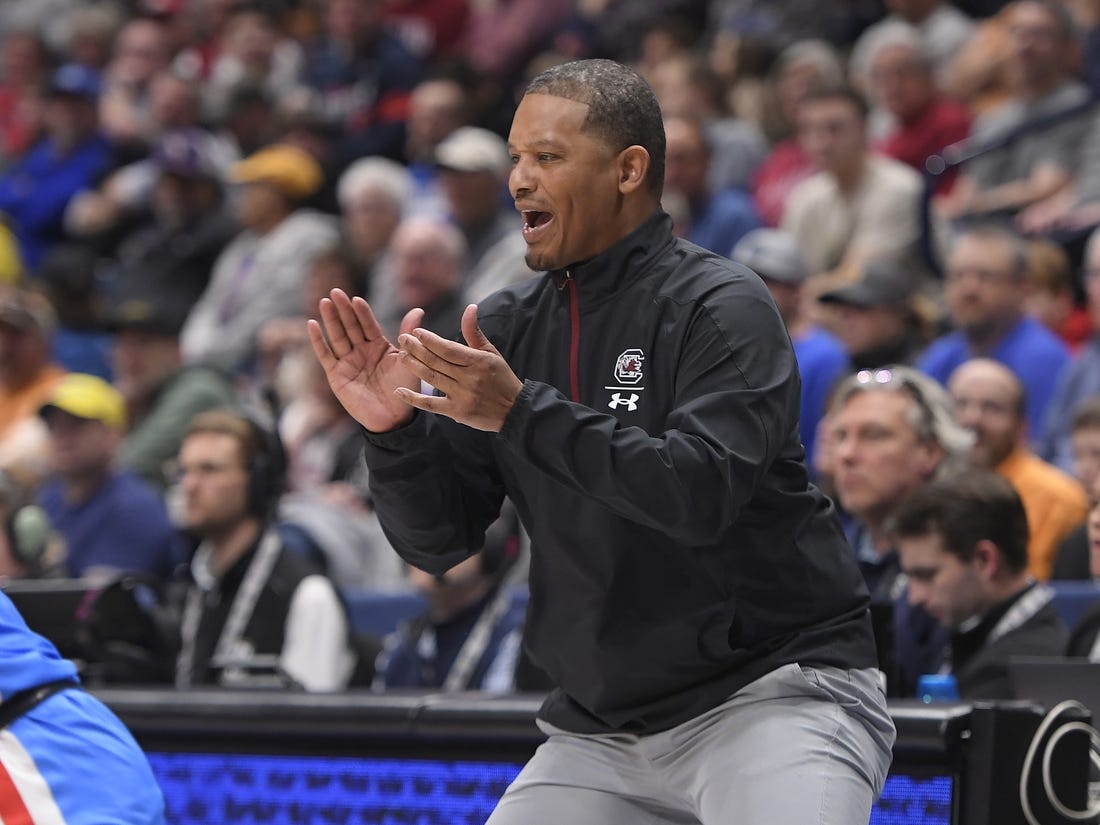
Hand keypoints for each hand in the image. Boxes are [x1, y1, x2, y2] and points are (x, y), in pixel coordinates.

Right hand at [307, 288, 422, 432]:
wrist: (393, 417)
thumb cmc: (404, 389)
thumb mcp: (408, 359)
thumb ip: (408, 334)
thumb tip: (418, 309)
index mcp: (379, 346)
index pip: (368, 325)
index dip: (362, 312)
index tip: (357, 299)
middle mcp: (361, 351)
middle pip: (350, 326)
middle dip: (343, 309)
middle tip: (336, 291)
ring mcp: (347, 362)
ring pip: (337, 337)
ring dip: (330, 319)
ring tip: (325, 302)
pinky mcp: (336, 375)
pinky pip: (325, 355)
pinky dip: (318, 340)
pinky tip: (311, 324)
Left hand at [394, 304, 522, 431]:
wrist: (515, 411)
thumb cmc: (502, 379)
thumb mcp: (492, 353)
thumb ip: (474, 332)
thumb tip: (469, 307)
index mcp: (478, 361)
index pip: (449, 348)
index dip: (431, 340)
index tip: (416, 332)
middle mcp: (469, 378)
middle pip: (437, 361)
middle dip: (417, 349)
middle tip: (403, 339)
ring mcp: (462, 396)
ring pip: (432, 379)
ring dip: (414, 366)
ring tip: (402, 356)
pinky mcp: (457, 412)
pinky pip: (431, 405)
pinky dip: (414, 399)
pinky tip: (399, 391)